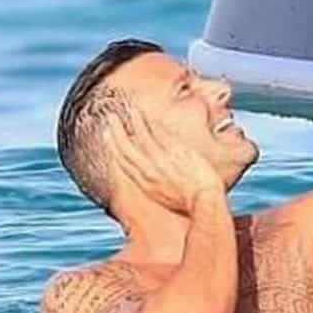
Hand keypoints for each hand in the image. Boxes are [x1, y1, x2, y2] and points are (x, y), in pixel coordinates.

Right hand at [107, 110, 224, 213]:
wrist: (203, 200)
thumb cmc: (191, 204)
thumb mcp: (167, 199)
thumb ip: (159, 187)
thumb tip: (160, 184)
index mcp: (145, 183)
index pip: (125, 163)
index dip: (114, 148)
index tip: (109, 136)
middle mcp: (147, 170)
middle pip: (126, 148)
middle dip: (116, 132)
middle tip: (109, 118)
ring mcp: (159, 159)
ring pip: (140, 136)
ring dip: (131, 121)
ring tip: (126, 109)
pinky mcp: (173, 150)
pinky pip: (157, 133)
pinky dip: (148, 122)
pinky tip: (144, 113)